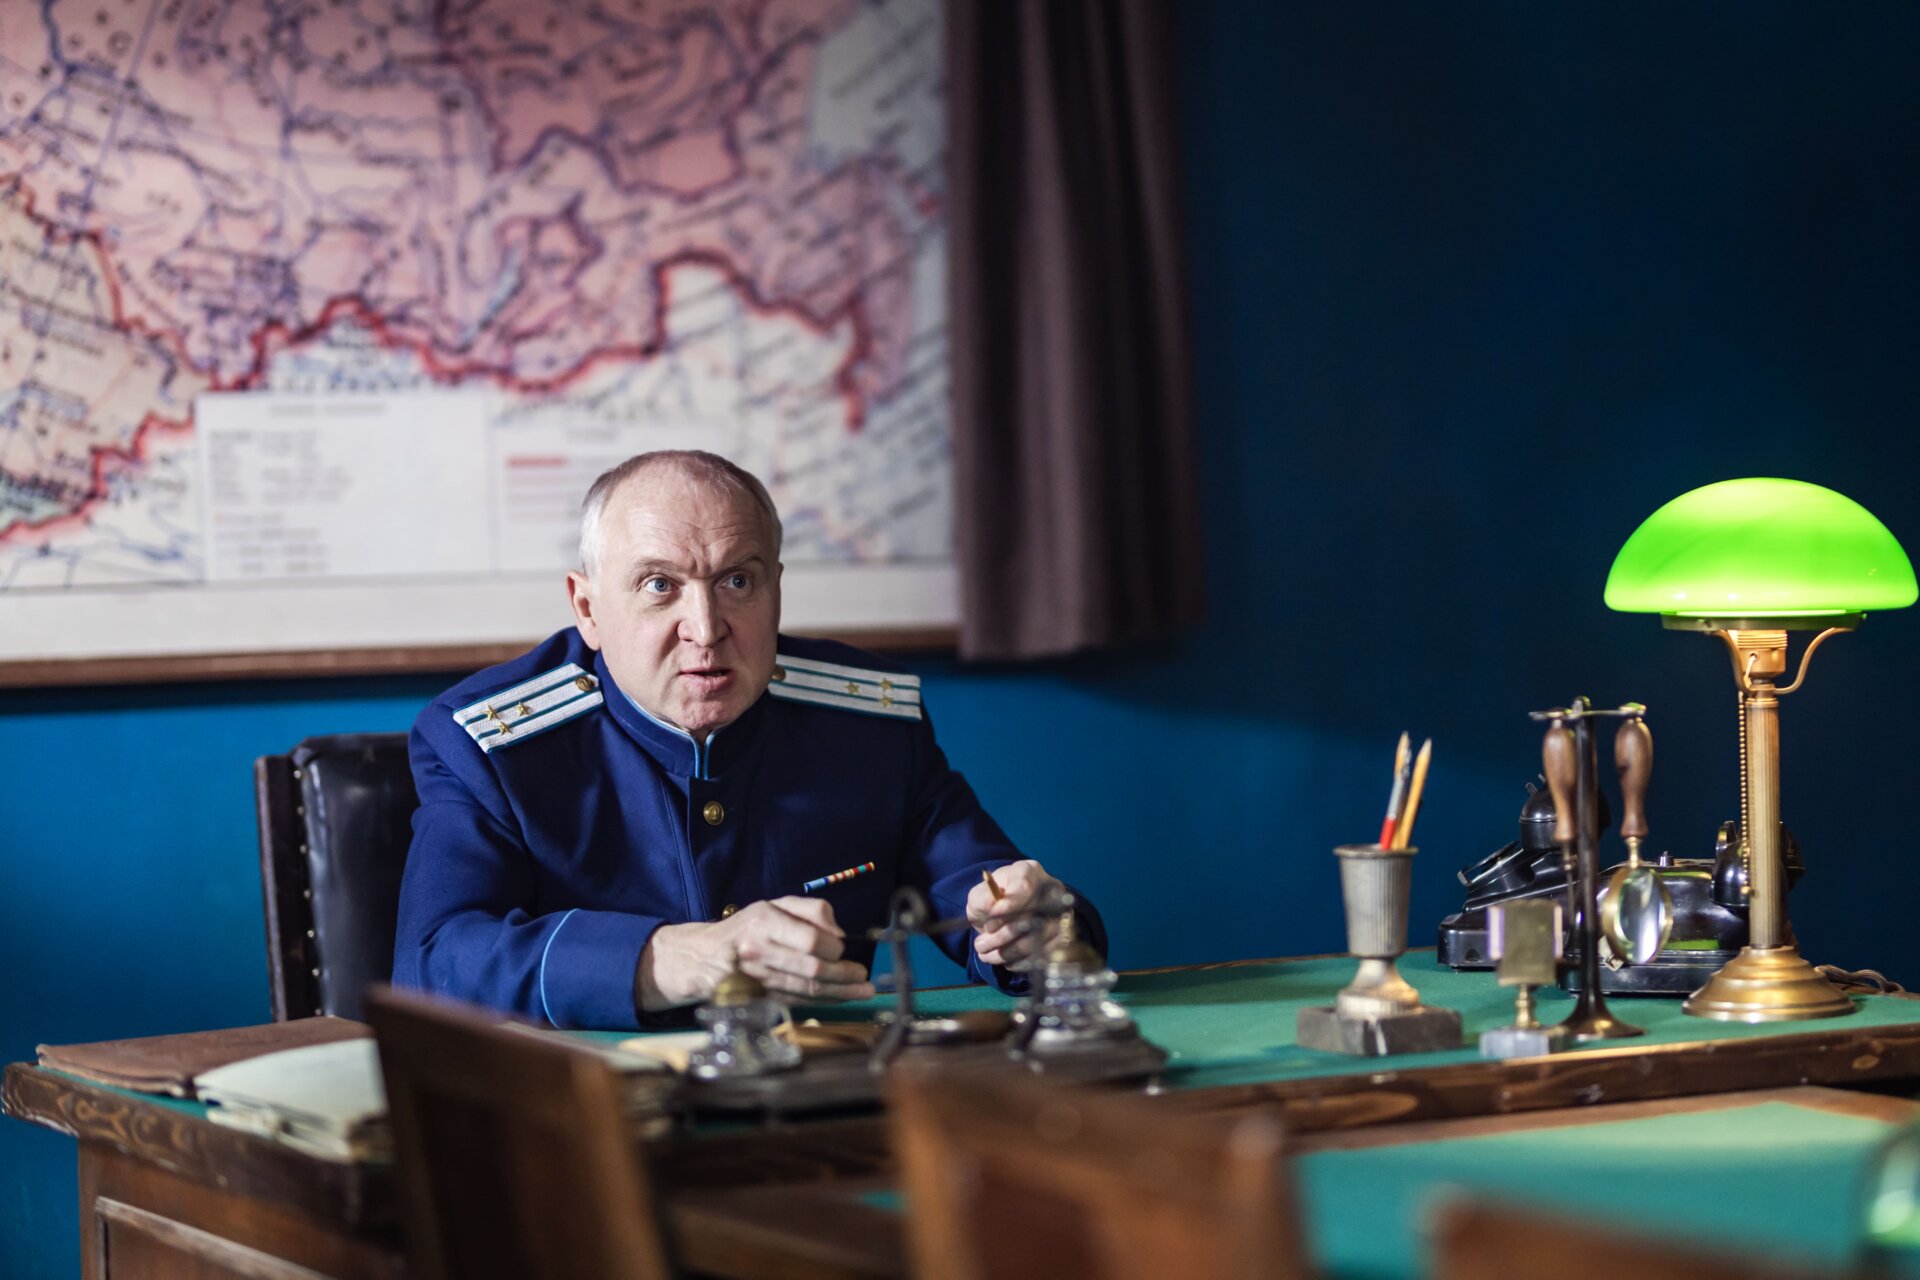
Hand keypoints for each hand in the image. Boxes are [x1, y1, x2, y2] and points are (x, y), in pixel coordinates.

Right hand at [637, 897, 874, 1009]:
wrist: (703, 956)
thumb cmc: (747, 926)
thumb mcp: (775, 905)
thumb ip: (810, 911)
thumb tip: (839, 933)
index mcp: (764, 921)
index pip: (809, 940)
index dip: (832, 948)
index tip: (843, 950)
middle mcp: (758, 950)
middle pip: (810, 968)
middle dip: (842, 974)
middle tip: (862, 976)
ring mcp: (757, 978)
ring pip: (806, 988)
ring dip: (839, 992)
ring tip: (862, 990)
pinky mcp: (758, 997)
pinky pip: (797, 1000)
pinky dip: (822, 1001)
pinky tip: (840, 998)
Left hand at [967, 859, 1065, 970]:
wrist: (1006, 915)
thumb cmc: (993, 901)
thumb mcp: (979, 896)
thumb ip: (982, 898)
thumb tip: (992, 905)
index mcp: (1029, 871)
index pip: (1025, 885)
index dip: (1010, 903)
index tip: (992, 915)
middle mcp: (1050, 891)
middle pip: (1031, 917)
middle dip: (1002, 935)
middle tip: (979, 944)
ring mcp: (1059, 915)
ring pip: (1034, 940)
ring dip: (1006, 952)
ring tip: (986, 953)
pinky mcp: (1060, 938)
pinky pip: (1040, 956)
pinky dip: (1018, 962)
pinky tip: (1003, 959)